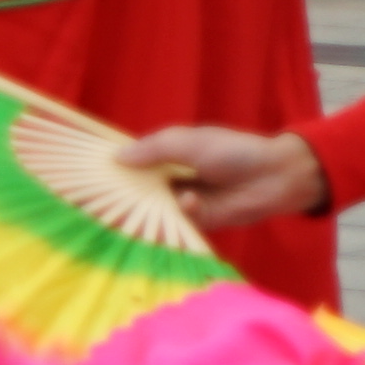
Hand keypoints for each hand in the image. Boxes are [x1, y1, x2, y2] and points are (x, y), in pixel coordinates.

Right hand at [120, 121, 329, 230]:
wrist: (273, 176)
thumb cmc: (232, 150)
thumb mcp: (188, 142)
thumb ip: (153, 149)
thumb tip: (117, 158)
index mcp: (167, 154)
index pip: (134, 163)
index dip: (116, 169)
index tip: (90, 176)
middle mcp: (171, 179)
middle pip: (139, 190)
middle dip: (126, 195)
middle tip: (105, 201)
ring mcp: (183, 201)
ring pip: (155, 210)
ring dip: (151, 208)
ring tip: (146, 204)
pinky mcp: (198, 222)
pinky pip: (178, 222)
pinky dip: (182, 212)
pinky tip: (191, 201)